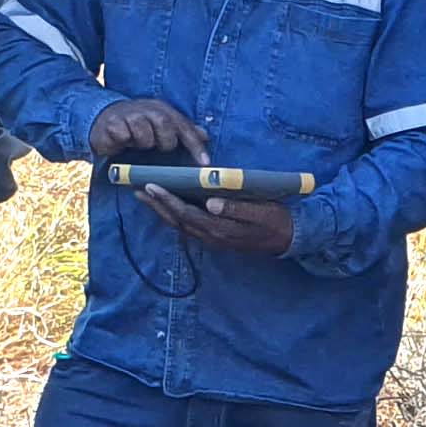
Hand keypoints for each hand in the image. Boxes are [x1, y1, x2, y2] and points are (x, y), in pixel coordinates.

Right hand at [88, 97, 210, 163]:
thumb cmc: (138, 126)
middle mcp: (147, 109)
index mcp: (162, 110)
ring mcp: (129, 114)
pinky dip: (124, 141)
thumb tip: (205, 135)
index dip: (195, 145)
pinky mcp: (113, 123)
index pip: (184, 126)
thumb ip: (182, 131)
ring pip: (144, 134)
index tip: (204, 163)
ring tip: (136, 142)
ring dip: (142, 142)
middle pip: (165, 124)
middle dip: (165, 141)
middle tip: (158, 147)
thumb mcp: (160, 127)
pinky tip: (121, 140)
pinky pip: (124, 135)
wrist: (104, 119)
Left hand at [138, 181, 293, 257]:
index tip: (151, 186)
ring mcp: (212, 239)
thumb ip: (236, 208)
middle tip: (137, 189)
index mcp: (220, 229)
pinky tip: (167, 206)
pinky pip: (188, 226)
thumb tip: (211, 203)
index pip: (186, 213)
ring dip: (161, 210)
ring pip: (180, 224)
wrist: (287, 240)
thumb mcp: (260, 211)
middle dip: (156, 205)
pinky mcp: (215, 237)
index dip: (167, 200)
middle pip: (177, 220)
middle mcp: (211, 236)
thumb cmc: (275, 220)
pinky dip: (174, 214)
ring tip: (146, 196)